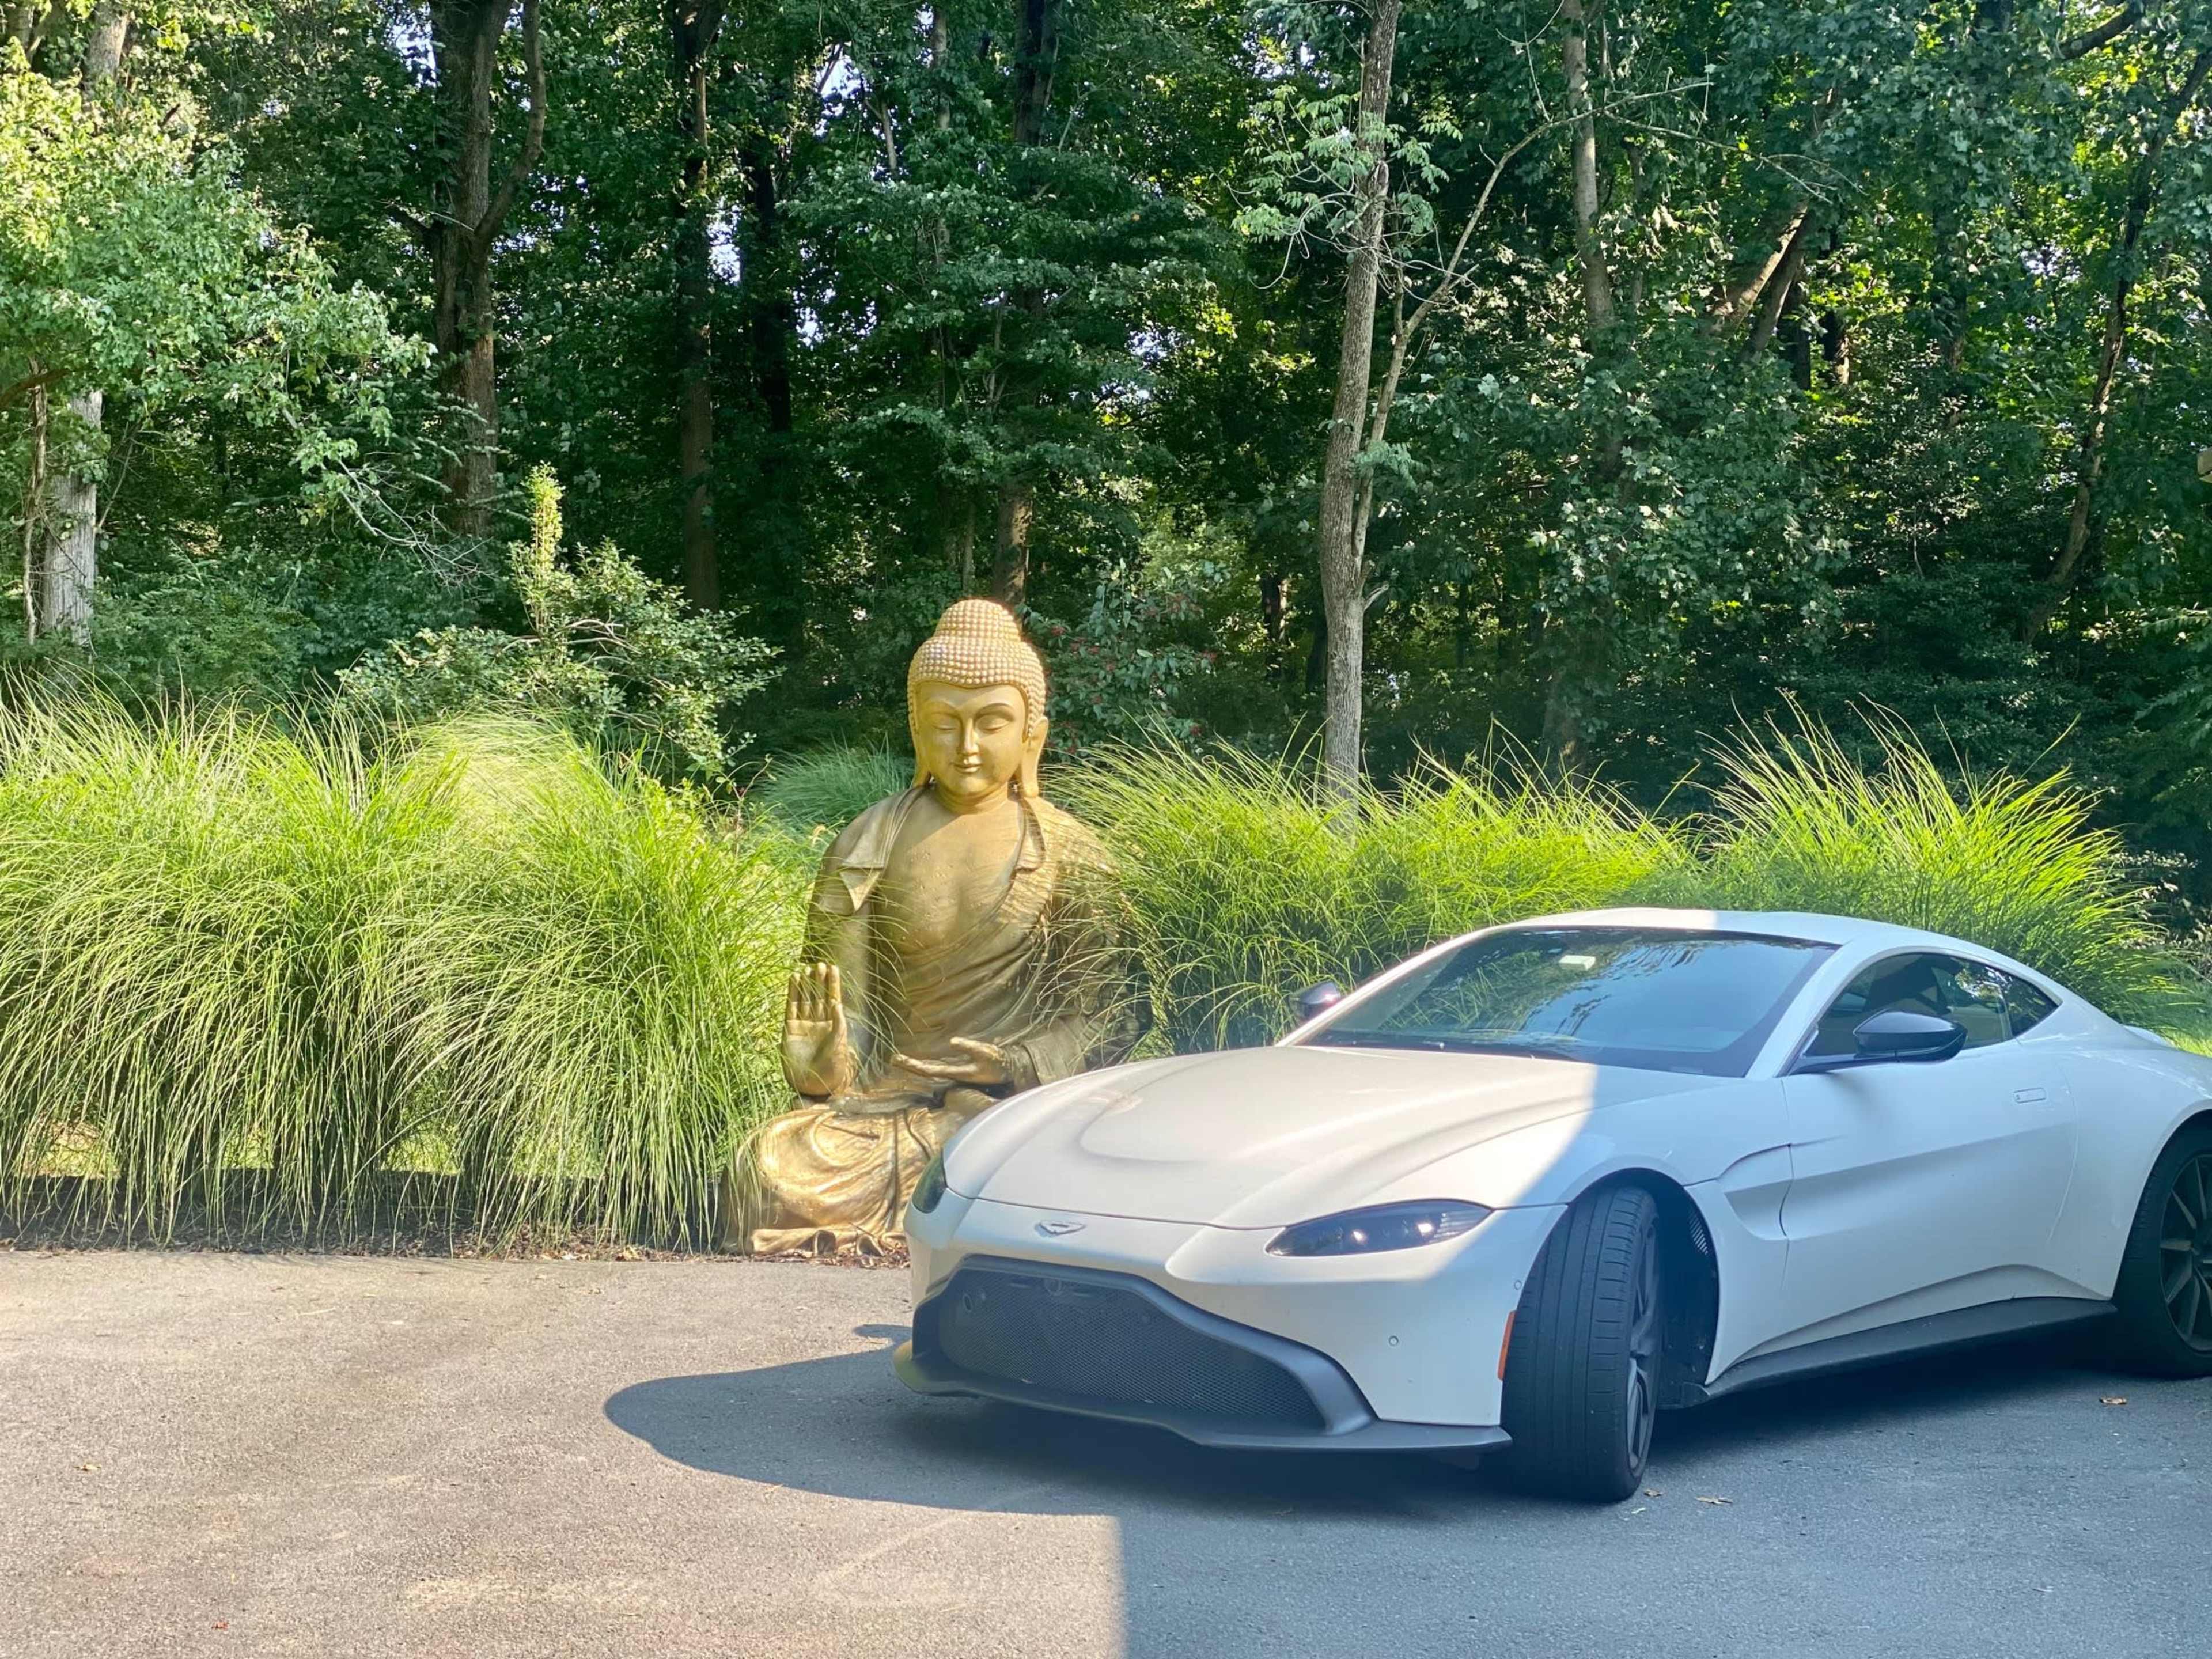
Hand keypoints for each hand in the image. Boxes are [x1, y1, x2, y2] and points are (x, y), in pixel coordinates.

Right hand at [782, 962, 854, 1096]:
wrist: (813, 1086)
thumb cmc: (831, 1069)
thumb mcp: (839, 1045)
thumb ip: (838, 1024)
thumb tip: (838, 1003)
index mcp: (833, 1025)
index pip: (833, 999)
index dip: (833, 984)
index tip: (833, 968)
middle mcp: (819, 1023)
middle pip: (819, 996)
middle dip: (819, 981)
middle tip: (819, 964)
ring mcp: (804, 1025)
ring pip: (805, 1000)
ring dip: (806, 984)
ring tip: (805, 969)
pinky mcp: (790, 1029)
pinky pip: (791, 1007)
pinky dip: (792, 994)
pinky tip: (793, 980)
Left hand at [894, 1036, 1011, 1089]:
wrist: (1007, 1071)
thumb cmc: (997, 1062)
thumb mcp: (985, 1052)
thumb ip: (969, 1047)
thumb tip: (952, 1041)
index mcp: (956, 1072)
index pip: (930, 1070)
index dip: (915, 1065)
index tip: (901, 1060)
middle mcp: (951, 1074)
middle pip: (926, 1071)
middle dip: (909, 1065)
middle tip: (893, 1058)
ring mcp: (953, 1072)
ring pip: (929, 1070)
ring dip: (914, 1065)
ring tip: (899, 1059)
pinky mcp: (956, 1069)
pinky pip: (936, 1068)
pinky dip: (924, 1064)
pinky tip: (918, 1062)